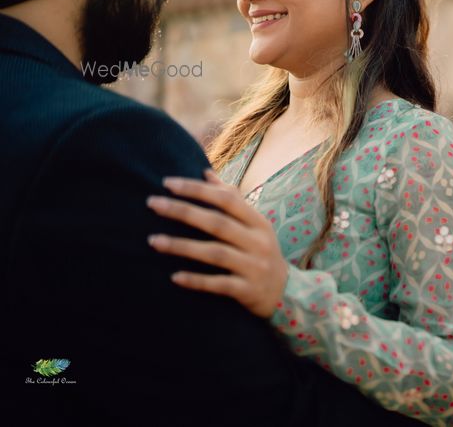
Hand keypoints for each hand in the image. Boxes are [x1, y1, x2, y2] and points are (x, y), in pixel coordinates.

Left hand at [146, 168, 287, 318]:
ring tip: (153, 241)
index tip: (168, 183)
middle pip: (218, 223)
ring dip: (182, 246)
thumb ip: (232, 199)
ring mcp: (253, 266)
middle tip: (152, 203)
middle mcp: (258, 242)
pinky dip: (197, 281)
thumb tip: (206, 174)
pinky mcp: (247, 290)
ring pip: (215, 254)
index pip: (227, 199)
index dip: (198, 190)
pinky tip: (174, 277)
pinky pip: (219, 284)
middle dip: (184, 211)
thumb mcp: (254, 225)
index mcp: (258, 222)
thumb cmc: (261, 252)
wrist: (285, 293)